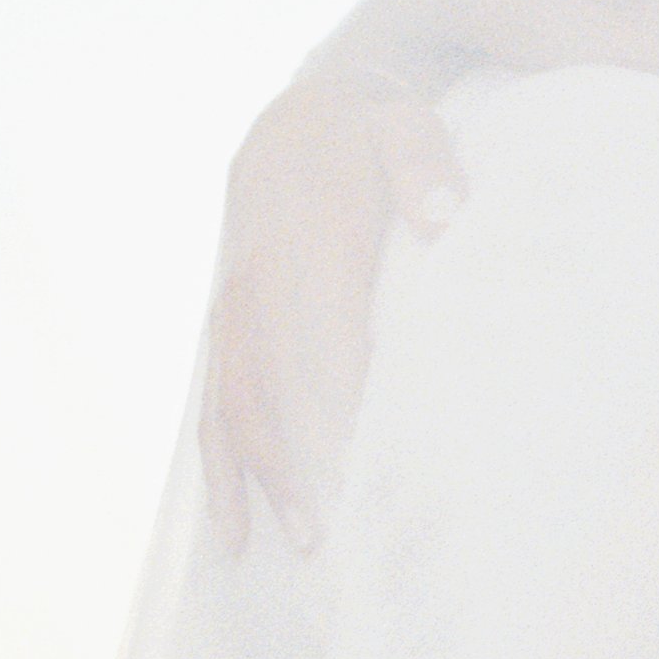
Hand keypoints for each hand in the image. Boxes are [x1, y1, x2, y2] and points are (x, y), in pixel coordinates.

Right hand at [198, 73, 464, 552]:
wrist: (298, 115)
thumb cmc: (365, 132)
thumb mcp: (402, 126)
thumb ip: (423, 165)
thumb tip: (443, 217)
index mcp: (305, 241)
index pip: (323, 332)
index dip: (338, 398)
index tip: (362, 459)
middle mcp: (259, 285)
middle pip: (274, 385)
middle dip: (300, 460)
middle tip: (333, 531)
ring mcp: (235, 311)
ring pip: (238, 404)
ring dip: (264, 476)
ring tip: (297, 542)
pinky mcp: (227, 328)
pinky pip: (215, 404)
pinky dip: (222, 467)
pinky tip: (231, 529)